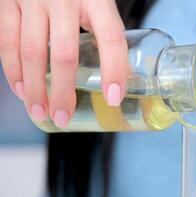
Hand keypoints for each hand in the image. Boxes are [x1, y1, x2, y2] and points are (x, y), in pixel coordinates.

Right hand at [0, 0, 127, 126]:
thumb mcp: (98, 1)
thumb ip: (103, 29)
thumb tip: (116, 73)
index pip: (110, 37)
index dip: (114, 69)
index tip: (114, 98)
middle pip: (64, 54)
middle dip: (63, 91)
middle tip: (64, 118)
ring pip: (32, 52)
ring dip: (35, 88)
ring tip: (40, 112)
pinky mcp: (7, 1)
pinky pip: (7, 40)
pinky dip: (13, 70)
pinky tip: (21, 90)